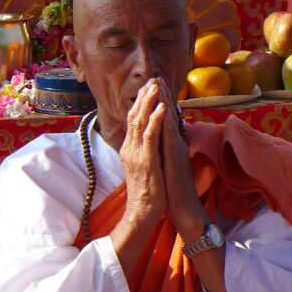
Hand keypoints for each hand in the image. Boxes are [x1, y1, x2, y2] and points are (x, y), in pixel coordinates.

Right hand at [119, 79, 166, 231]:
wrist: (144, 212)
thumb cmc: (150, 191)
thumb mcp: (146, 166)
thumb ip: (146, 150)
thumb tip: (152, 138)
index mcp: (131, 149)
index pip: (134, 120)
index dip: (141, 102)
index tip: (149, 87)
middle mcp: (130, 148)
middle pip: (134, 116)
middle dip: (144, 96)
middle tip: (153, 79)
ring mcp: (137, 154)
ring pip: (140, 122)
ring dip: (149, 102)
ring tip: (156, 86)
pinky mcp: (146, 161)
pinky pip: (150, 137)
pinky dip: (155, 120)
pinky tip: (161, 108)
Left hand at [156, 80, 206, 238]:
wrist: (184, 208)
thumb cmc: (175, 189)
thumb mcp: (171, 165)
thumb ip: (170, 150)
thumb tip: (167, 138)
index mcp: (173, 145)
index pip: (167, 119)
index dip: (162, 101)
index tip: (156, 84)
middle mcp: (176, 144)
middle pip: (169, 115)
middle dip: (162, 95)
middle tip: (156, 75)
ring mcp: (176, 151)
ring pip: (169, 122)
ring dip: (164, 102)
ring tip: (158, 83)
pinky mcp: (174, 160)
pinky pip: (168, 137)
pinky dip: (164, 122)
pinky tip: (161, 110)